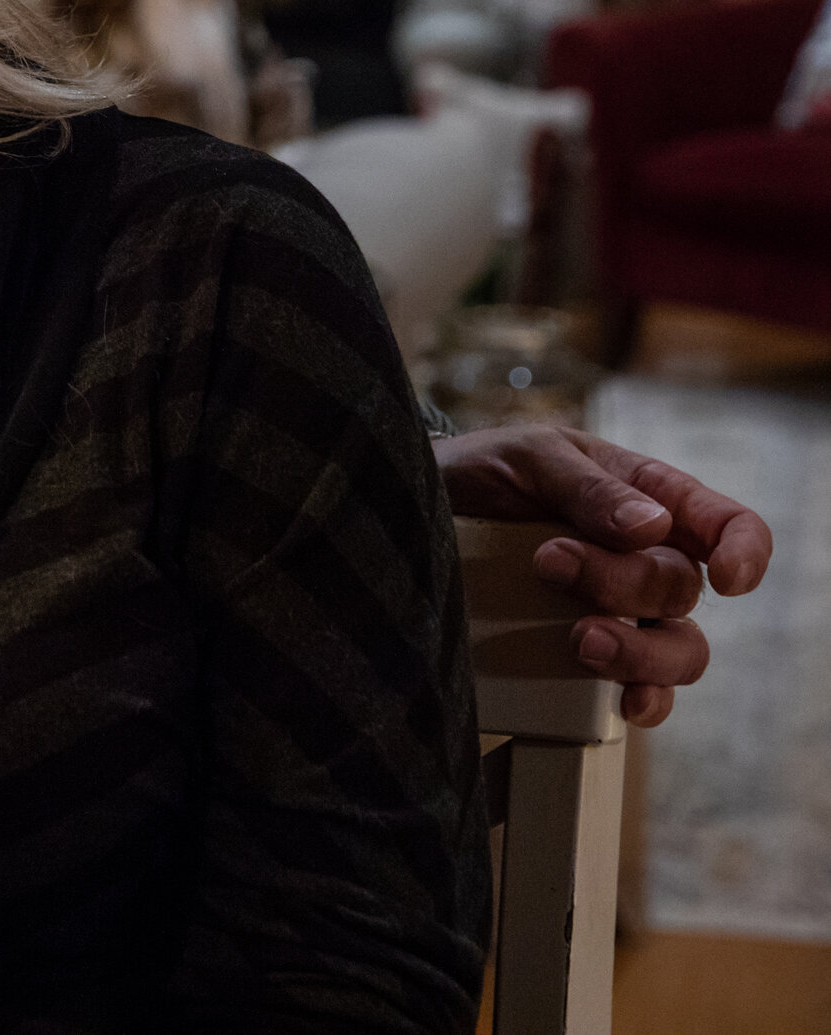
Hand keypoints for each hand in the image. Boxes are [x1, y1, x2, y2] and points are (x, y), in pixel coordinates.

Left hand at [435, 423, 773, 725]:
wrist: (416, 510)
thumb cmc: (484, 471)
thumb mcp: (529, 457)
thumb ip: (587, 486)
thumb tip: (652, 526)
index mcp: (649, 499)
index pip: (729, 527)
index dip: (744, 553)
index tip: (724, 578)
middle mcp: (646, 559)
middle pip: (680, 588)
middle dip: (623, 581)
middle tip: (549, 560)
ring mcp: (621, 611)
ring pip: (678, 649)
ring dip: (640, 651)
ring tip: (583, 639)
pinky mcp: (587, 652)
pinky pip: (640, 688)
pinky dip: (644, 700)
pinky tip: (624, 704)